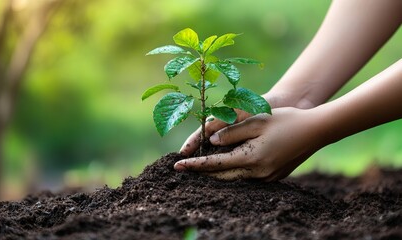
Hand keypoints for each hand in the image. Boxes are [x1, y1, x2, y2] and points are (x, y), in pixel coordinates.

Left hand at [174, 107, 326, 180]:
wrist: (316, 131)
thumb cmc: (286, 120)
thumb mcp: (257, 121)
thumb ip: (233, 132)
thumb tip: (212, 142)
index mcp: (252, 157)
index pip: (215, 164)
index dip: (195, 164)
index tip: (177, 165)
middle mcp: (258, 172)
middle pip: (222, 177)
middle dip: (201, 173)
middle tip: (184, 169)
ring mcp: (267, 178)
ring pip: (234, 180)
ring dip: (216, 174)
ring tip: (199, 168)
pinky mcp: (273, 177)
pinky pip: (247, 178)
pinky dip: (232, 173)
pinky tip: (225, 167)